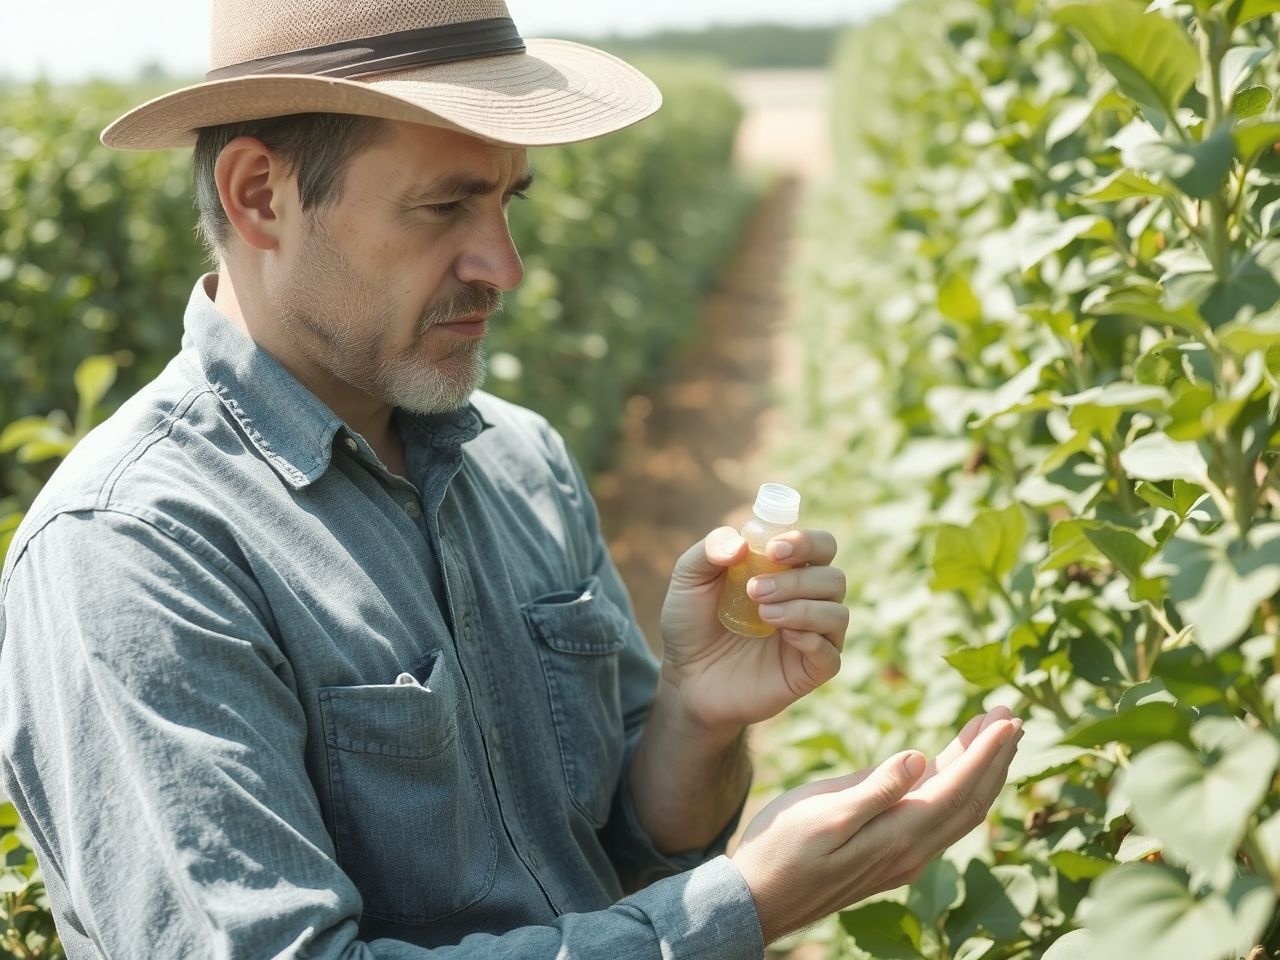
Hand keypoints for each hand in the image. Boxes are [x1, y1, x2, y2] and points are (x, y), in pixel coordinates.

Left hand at [658, 526, 848, 731]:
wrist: (683, 676)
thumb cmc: (691, 622)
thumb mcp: (689, 578)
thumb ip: (710, 549)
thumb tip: (743, 543)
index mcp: (787, 571)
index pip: (822, 546)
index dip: (807, 542)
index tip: (774, 550)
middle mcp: (806, 601)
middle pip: (834, 578)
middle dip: (797, 579)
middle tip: (755, 590)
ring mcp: (810, 637)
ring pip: (837, 614)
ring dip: (803, 608)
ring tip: (763, 614)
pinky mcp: (808, 672)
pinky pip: (831, 655)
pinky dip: (812, 640)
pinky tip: (784, 637)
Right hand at [730, 709, 1022, 944]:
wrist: (757, 900)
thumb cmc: (780, 848)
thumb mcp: (823, 811)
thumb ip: (875, 788)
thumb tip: (921, 757)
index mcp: (898, 834)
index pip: (959, 787)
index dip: (986, 751)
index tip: (1006, 717)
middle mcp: (912, 851)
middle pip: (970, 800)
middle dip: (995, 757)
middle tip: (1009, 715)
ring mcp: (904, 858)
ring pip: (959, 812)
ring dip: (982, 772)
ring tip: (994, 736)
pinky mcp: (891, 858)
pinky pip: (941, 821)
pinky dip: (959, 789)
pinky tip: (954, 772)